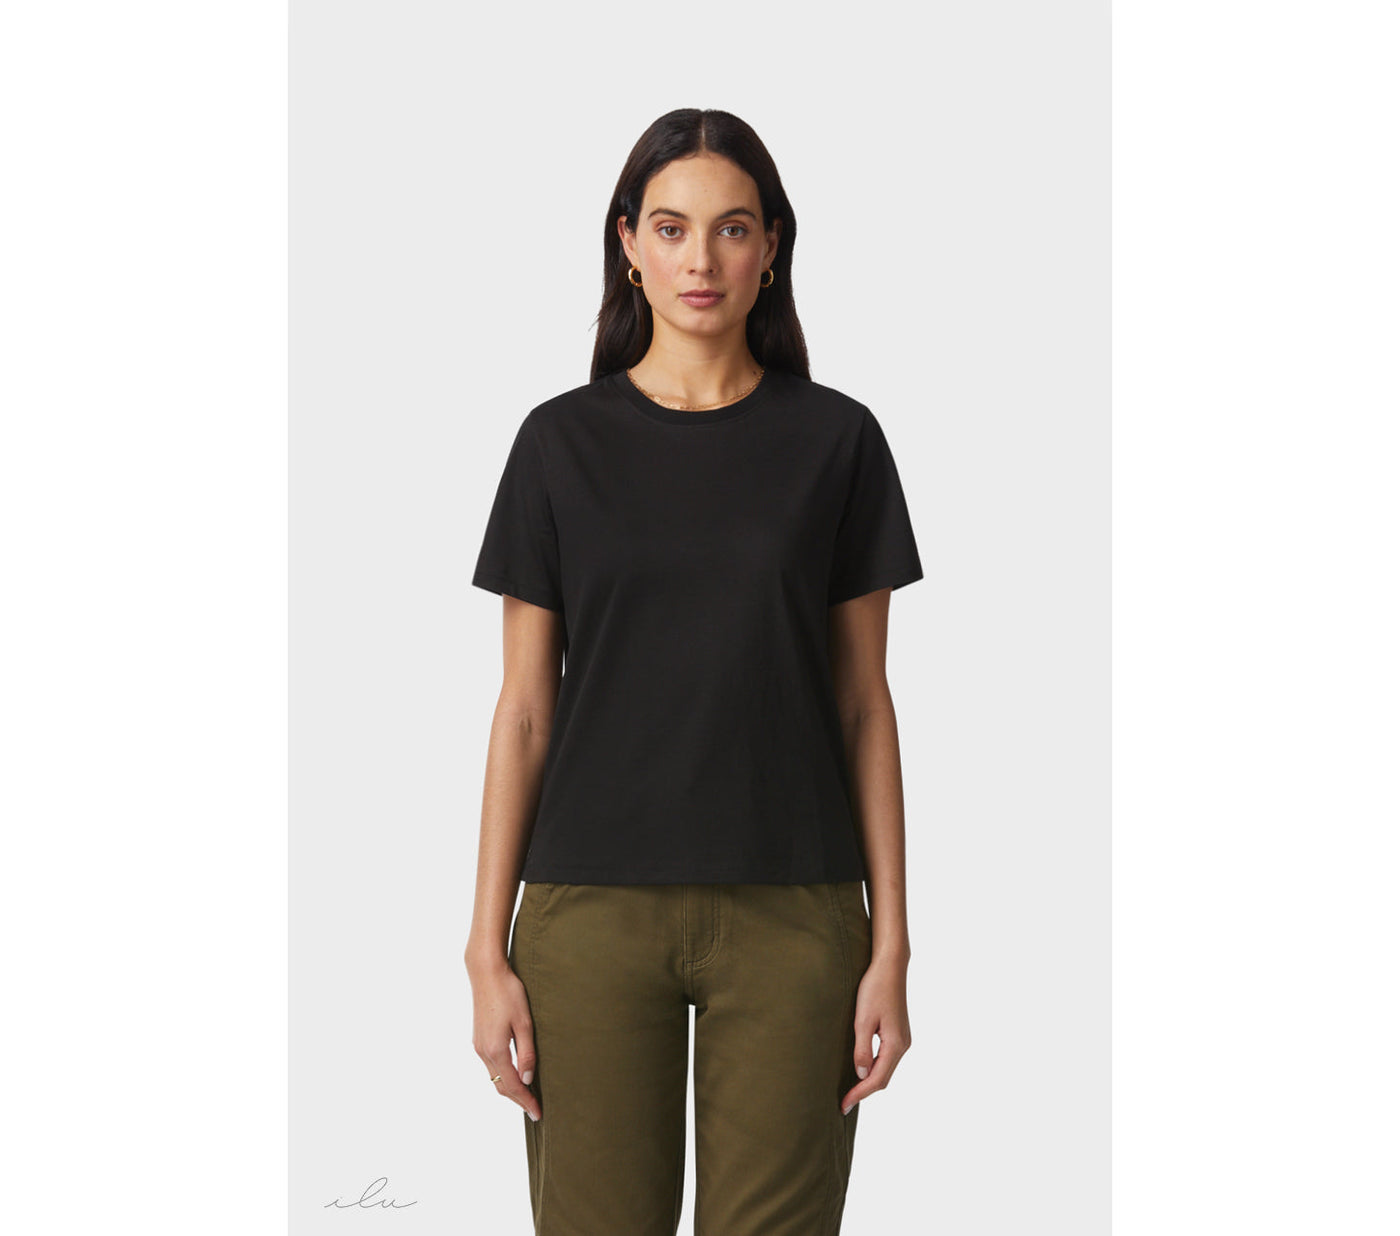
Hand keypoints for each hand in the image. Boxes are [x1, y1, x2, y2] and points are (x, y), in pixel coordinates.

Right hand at [468, 956, 541, 1121]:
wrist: (486, 973)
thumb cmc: (509, 993)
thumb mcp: (525, 1023)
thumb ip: (526, 1054)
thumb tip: (528, 1080)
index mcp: (496, 1050)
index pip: (513, 1086)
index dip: (526, 1101)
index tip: (538, 1113)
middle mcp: (483, 1052)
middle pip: (501, 1086)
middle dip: (518, 1100)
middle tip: (535, 1109)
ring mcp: (478, 1046)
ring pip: (495, 1076)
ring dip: (510, 1088)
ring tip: (527, 1095)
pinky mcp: (478, 1038)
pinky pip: (491, 1065)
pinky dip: (503, 1075)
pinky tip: (514, 1074)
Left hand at [840, 953, 910, 1115]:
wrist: (889, 966)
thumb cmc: (875, 989)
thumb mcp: (863, 1020)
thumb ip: (862, 1049)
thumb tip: (861, 1074)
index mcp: (896, 1045)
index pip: (877, 1079)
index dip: (859, 1094)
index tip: (843, 1105)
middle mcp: (903, 1045)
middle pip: (884, 1078)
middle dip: (864, 1091)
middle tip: (843, 1102)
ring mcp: (902, 1039)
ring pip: (886, 1069)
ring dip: (869, 1081)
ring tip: (850, 1090)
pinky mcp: (898, 1032)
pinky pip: (887, 1058)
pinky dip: (875, 1068)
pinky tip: (862, 1069)